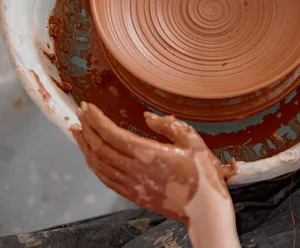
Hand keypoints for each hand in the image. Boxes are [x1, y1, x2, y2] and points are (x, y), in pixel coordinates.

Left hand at [71, 102, 235, 225]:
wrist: (204, 209)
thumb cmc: (202, 175)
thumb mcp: (194, 142)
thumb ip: (170, 126)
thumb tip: (148, 117)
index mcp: (149, 154)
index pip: (112, 134)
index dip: (96, 120)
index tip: (87, 107)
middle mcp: (135, 170)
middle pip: (100, 148)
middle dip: (87, 130)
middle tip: (79, 115)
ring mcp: (133, 185)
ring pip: (99, 165)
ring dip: (86, 147)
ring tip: (79, 133)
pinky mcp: (134, 196)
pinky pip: (106, 180)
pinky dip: (95, 166)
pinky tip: (92, 158)